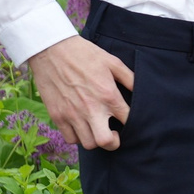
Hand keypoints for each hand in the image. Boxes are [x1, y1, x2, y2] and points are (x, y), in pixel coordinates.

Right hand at [27, 35, 134, 152]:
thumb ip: (130, 78)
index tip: (128, 121)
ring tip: (96, 128)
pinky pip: (70, 138)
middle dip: (113, 142)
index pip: (128, 121)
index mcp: (108, 95)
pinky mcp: (57, 115)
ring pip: (88, 144)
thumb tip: (143, 91)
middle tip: (113, 133)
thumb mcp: (112, 62)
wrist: (51, 49)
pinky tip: (81, 125)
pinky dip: (77, 136)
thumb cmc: (84, 54)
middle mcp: (91, 109)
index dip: (132, 124)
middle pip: (106, 143)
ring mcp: (72, 114)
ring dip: (95, 139)